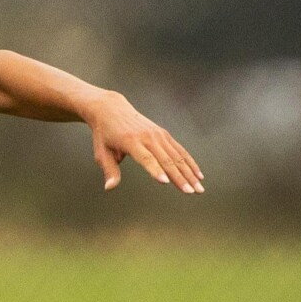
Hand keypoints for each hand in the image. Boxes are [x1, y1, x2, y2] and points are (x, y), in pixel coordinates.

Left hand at [82, 94, 201, 191]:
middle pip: (166, 159)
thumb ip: (109, 170)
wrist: (111, 109)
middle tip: (190, 192)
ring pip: (177, 156)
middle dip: (180, 177)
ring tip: (199, 189)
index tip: (166, 182)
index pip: (146, 158)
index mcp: (131, 141)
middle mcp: (147, 137)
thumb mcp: (101, 153)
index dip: (155, 170)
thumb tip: (109, 188)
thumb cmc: (104, 135)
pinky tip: (198, 175)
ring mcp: (158, 134)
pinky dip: (189, 162)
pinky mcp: (163, 134)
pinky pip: (179, 150)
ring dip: (190, 173)